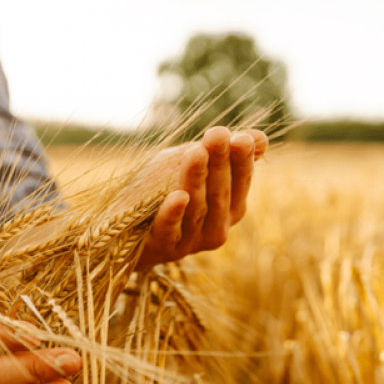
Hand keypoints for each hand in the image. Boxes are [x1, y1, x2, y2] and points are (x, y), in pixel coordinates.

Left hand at [135, 126, 266, 269]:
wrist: (122, 225)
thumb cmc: (161, 189)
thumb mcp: (188, 164)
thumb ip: (220, 153)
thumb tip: (260, 138)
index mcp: (230, 207)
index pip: (241, 181)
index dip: (241, 160)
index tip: (239, 137)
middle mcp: (216, 227)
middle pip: (220, 194)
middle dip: (219, 163)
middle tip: (218, 135)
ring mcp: (191, 241)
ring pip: (196, 209)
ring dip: (196, 180)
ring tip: (196, 152)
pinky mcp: (163, 248)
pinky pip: (170, 231)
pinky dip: (173, 214)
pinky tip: (177, 197)